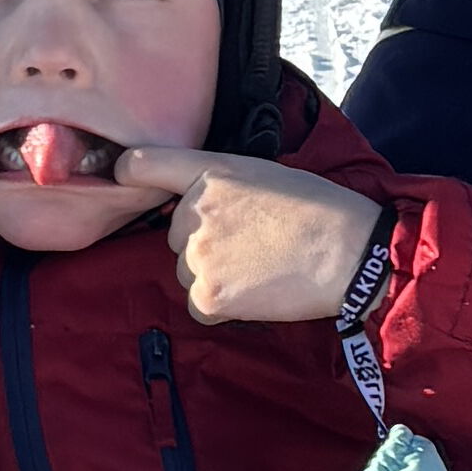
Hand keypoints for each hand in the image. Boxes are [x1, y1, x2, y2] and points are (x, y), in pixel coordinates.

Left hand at [109, 147, 378, 324]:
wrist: (351, 253)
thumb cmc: (319, 210)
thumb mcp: (264, 174)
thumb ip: (220, 184)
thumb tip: (193, 204)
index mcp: (210, 173)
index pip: (144, 165)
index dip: (127, 171)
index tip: (120, 175)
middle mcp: (194, 211)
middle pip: (176, 236)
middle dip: (205, 242)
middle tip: (254, 242)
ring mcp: (198, 256)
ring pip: (187, 272)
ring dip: (215, 275)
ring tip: (263, 266)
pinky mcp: (209, 295)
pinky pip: (199, 305)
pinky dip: (223, 305)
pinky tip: (258, 292)